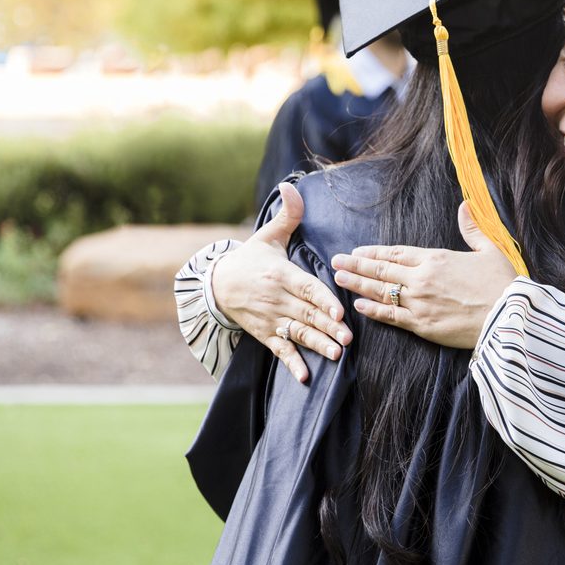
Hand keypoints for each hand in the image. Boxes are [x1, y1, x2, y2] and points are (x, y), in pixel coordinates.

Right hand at [210, 182, 350, 382]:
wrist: (216, 284)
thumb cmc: (251, 258)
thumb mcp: (267, 236)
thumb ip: (287, 215)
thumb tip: (292, 187)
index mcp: (281, 274)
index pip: (306, 287)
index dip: (323, 299)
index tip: (339, 310)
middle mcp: (276, 299)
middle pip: (306, 314)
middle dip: (327, 327)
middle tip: (348, 339)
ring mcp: (270, 318)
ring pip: (297, 333)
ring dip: (316, 345)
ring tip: (337, 355)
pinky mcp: (265, 334)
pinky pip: (280, 350)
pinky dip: (292, 363)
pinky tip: (306, 377)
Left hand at [331, 202, 516, 349]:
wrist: (508, 317)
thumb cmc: (502, 283)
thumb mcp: (491, 248)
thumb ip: (473, 227)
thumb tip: (465, 205)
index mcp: (436, 258)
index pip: (396, 253)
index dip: (374, 252)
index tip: (357, 250)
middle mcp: (422, 278)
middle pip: (381, 270)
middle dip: (356, 265)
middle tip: (335, 261)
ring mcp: (420, 302)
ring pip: (380, 292)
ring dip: (357, 284)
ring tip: (338, 279)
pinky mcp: (422, 325)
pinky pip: (391, 316)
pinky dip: (373, 311)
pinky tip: (358, 306)